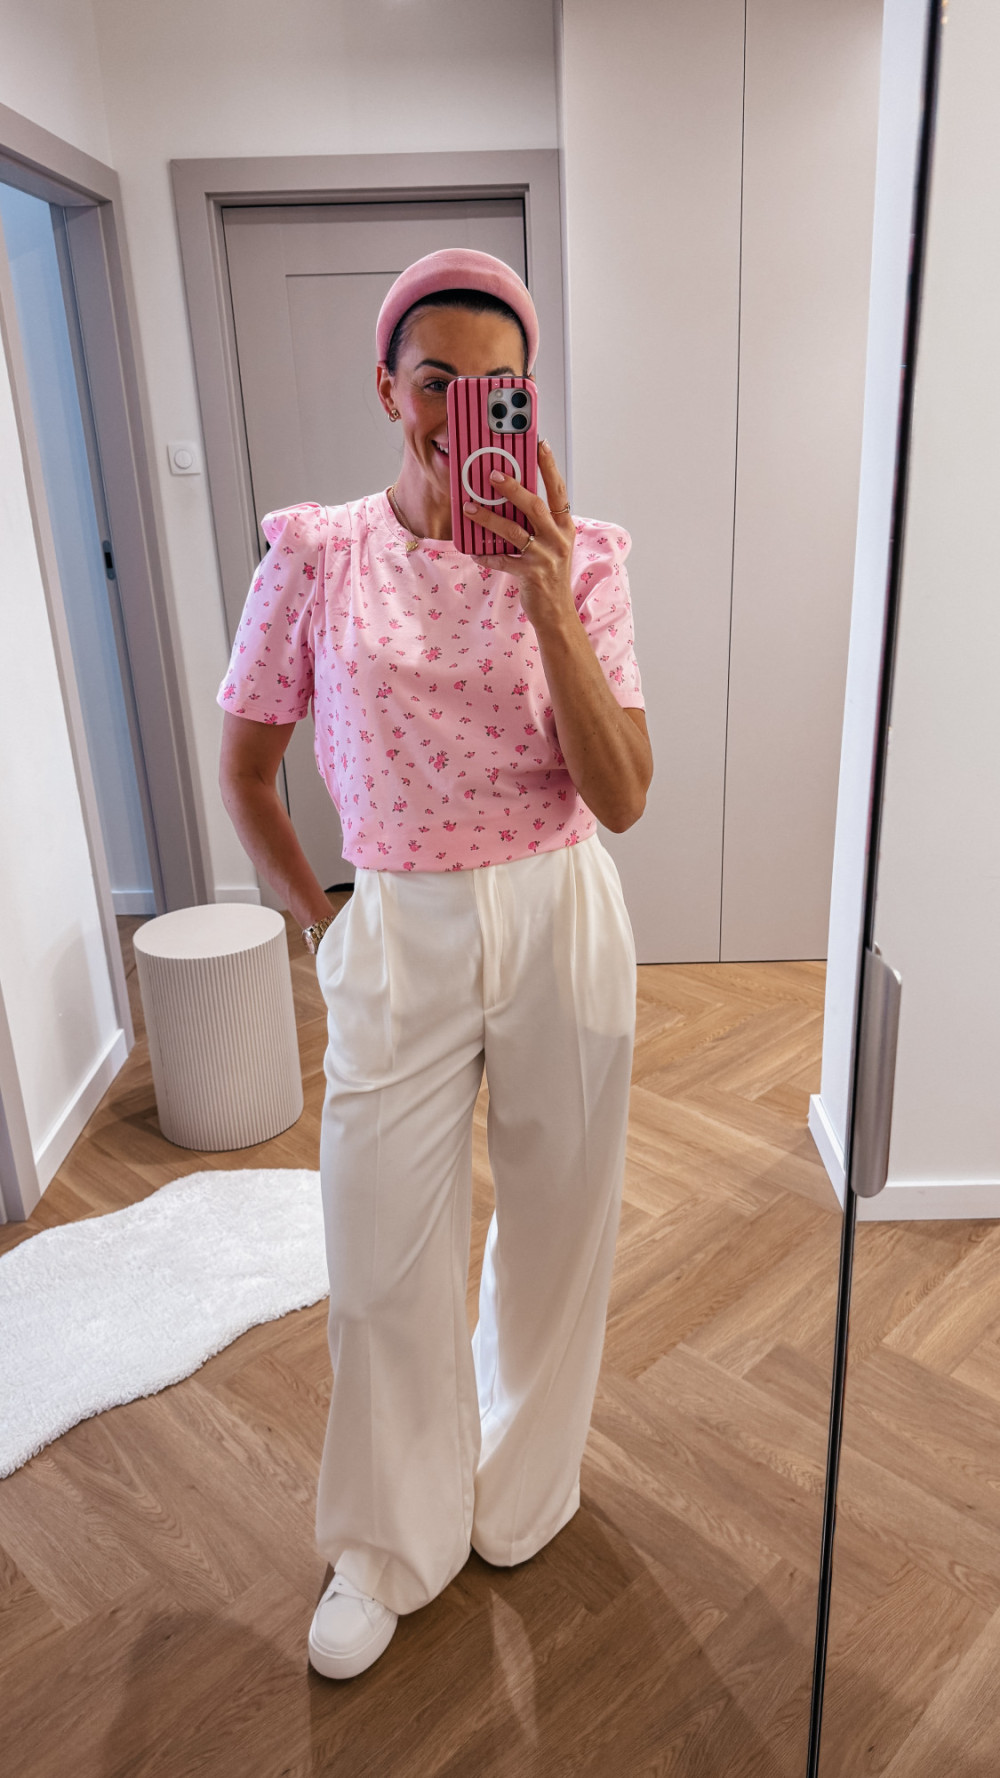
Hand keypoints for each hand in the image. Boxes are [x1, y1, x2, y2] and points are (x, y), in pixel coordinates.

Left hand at [462, 439, 575, 631]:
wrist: (557, 613)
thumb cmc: (551, 574)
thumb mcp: (553, 544)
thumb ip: (539, 522)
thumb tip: (511, 498)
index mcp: (564, 526)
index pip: (558, 490)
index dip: (549, 466)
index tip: (539, 444)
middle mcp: (558, 538)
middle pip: (535, 506)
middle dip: (512, 488)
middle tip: (492, 474)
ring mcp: (546, 558)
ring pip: (515, 532)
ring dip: (489, 519)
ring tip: (469, 508)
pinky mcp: (531, 575)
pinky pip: (503, 560)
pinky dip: (486, 555)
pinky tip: (473, 549)